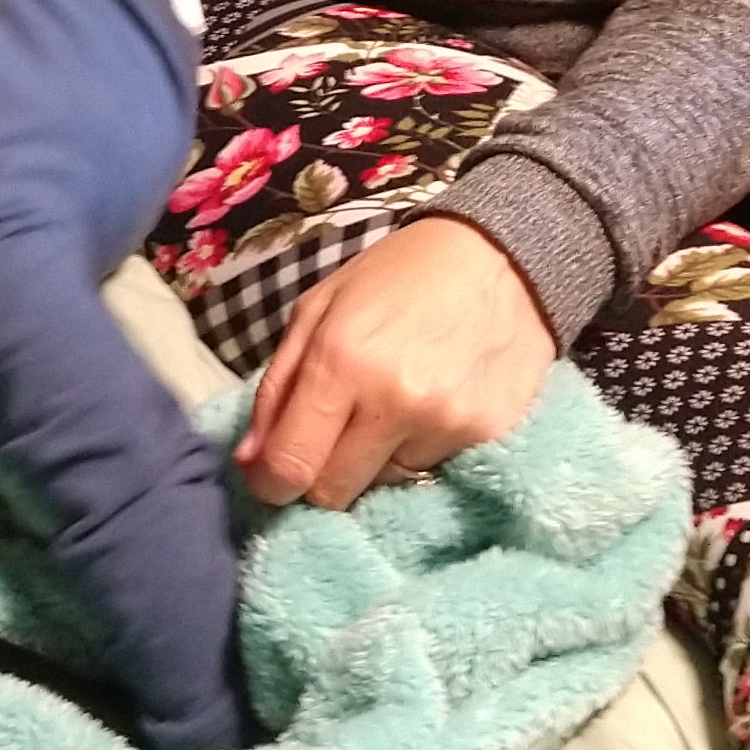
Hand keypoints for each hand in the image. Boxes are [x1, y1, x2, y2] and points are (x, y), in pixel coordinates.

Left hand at [235, 215, 557, 508]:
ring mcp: (448, 423)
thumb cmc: (395, 277)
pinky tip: (430, 408)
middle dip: (321, 472)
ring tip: (394, 404)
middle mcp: (396, 401)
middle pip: (334, 492)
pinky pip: (433, 473)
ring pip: (385, 484)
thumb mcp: (317, 310)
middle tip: (333, 434)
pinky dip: (421, 451)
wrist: (499, 257)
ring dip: (376, 459)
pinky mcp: (491, 436)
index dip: (272, 482)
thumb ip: (276, 389)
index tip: (273, 474)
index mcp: (341, 361)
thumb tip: (249, 463)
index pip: (291, 466)